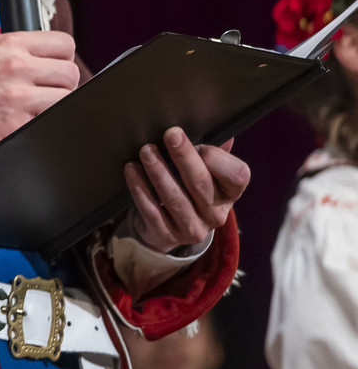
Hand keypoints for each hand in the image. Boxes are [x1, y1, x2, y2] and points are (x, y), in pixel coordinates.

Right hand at [0, 30, 78, 151]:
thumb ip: (21, 51)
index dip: (63, 57)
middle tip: (46, 91)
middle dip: (62, 84)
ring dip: (55, 105)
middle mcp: (17, 66)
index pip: (64, 44)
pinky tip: (25, 121)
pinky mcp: (17, 125)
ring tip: (36, 107)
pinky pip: (49, 122)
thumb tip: (51, 60)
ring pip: (66, 99)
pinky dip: (40, 123)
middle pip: (71, 73)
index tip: (55, 67)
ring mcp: (19, 96)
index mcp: (11, 44)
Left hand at [123, 130, 249, 252]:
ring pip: (174, 198)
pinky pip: (151, 210)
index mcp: (230, 194)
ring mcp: (192, 228)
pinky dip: (140, 188)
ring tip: (146, 151)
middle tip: (170, 134)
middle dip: (184, 157)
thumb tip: (226, 133)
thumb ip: (215, 153)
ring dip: (158, 171)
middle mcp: (215, 214)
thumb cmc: (188, 188)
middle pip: (200, 183)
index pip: (237, 176)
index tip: (199, 142)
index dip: (217, 158)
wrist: (166, 227)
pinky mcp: (166, 236)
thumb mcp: (206, 172)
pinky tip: (131, 170)